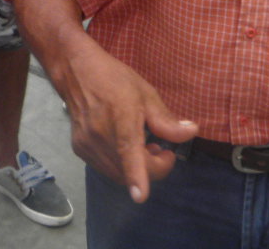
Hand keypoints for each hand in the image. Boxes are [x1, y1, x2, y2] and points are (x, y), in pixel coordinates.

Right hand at [57, 40, 196, 202]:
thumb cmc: (115, 79)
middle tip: (163, 151)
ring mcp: (87, 145)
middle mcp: (100, 135)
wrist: (76, 73)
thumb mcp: (145, 94)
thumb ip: (166, 120)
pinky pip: (106, 167)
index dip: (135, 175)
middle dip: (153, 168)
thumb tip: (191, 132)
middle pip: (128, 170)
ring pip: (117, 173)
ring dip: (137, 169)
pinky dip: (121, 165)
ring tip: (146, 148)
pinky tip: (126, 148)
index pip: (127, 150)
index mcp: (121, 117)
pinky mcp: (80, 150)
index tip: (141, 196)